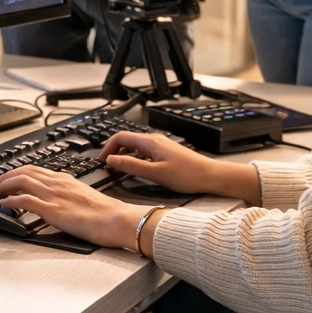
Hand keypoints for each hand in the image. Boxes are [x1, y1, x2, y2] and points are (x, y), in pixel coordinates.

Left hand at [0, 165, 149, 249]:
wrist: (118, 220)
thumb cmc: (106, 213)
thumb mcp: (84, 196)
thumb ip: (68, 194)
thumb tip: (58, 201)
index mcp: (65, 179)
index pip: (34, 169)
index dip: (15, 172)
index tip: (5, 178)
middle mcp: (57, 183)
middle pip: (23, 172)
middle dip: (3, 177)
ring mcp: (54, 195)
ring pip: (20, 182)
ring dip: (2, 186)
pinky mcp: (53, 210)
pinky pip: (25, 201)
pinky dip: (10, 201)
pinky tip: (3, 205)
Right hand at [99, 131, 261, 204]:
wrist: (210, 176)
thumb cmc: (186, 175)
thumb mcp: (155, 173)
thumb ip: (132, 166)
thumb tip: (111, 160)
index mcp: (150, 142)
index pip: (120, 137)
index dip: (107, 147)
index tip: (101, 161)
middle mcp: (154, 139)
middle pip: (127, 139)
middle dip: (113, 149)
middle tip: (106, 164)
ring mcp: (161, 144)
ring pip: (135, 144)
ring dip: (123, 153)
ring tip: (118, 166)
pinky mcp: (166, 151)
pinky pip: (144, 149)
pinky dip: (134, 155)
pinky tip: (136, 167)